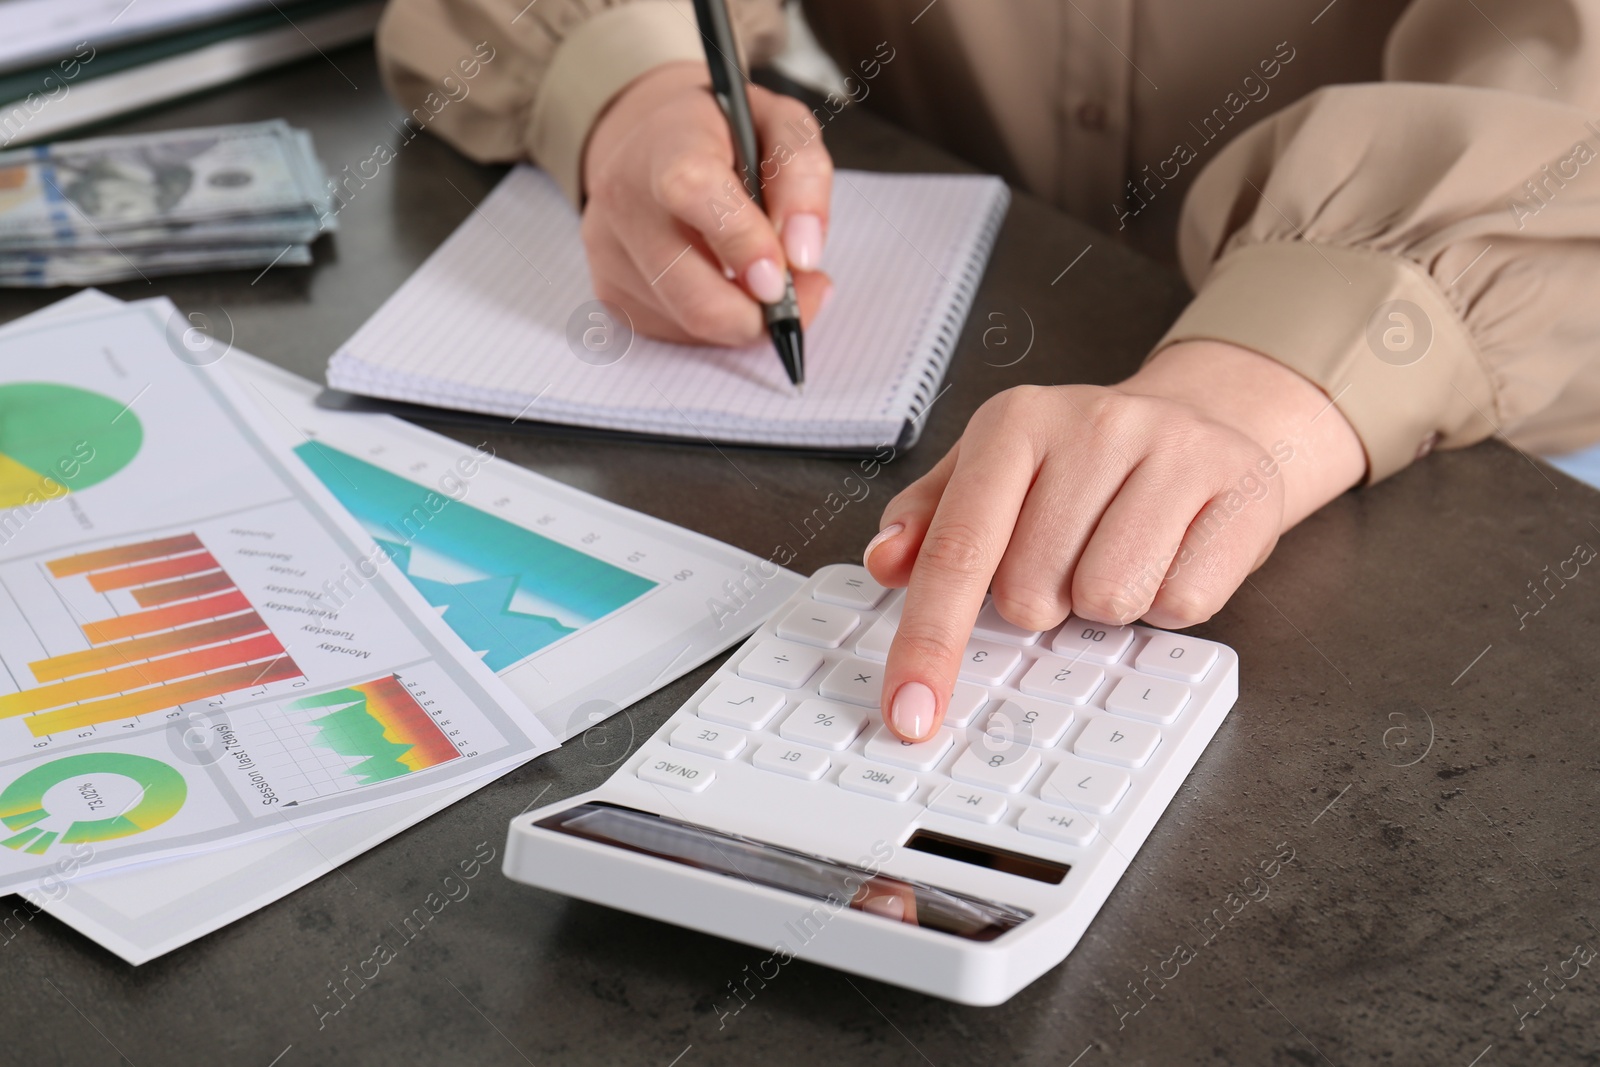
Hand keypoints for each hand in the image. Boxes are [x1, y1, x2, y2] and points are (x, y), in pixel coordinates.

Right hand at [581, 61, 833, 344]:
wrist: (650, 143)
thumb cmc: (722, 135)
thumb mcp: (779, 126)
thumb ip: (803, 177)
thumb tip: (803, 255)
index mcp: (665, 145)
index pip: (692, 192)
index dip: (742, 241)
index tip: (781, 278)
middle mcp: (623, 201)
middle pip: (692, 293)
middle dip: (761, 313)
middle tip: (804, 294)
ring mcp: (608, 254)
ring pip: (694, 323)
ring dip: (747, 316)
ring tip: (766, 276)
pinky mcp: (610, 294)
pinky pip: (680, 333)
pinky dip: (718, 322)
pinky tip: (725, 283)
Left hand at [864, 341, 1366, 740]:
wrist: (1204, 418)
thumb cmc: (1081, 463)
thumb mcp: (993, 473)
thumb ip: (929, 521)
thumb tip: (886, 563)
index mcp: (1014, 423)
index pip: (957, 552)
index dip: (928, 643)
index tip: (909, 714)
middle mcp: (1092, 425)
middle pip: (1031, 593)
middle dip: (1043, 600)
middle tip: (1069, 555)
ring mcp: (1173, 450)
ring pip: (1107, 601)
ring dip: (1106, 603)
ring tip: (1120, 548)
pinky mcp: (1239, 488)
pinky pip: (1180, 604)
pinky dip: (1168, 600)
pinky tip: (1171, 551)